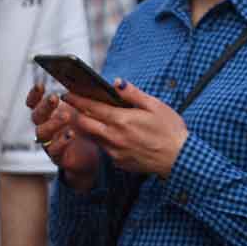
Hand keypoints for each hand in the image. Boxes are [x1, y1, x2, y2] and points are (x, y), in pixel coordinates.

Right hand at [27, 83, 100, 189]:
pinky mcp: (57, 156)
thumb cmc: (86, 128)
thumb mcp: (85, 111)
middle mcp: (45, 127)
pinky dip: (61, 142)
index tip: (40, 85)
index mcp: (49, 114)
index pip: (35, 103)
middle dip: (44, 106)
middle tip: (54, 97)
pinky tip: (71, 134)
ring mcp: (49, 142)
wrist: (93, 155)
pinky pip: (54, 150)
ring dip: (52, 123)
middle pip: (37, 115)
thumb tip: (101, 82)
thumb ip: (85, 98)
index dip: (34, 94)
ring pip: (42, 132)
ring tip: (66, 116)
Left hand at [62, 81, 188, 177]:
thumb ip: (133, 94)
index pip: (91, 107)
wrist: (179, 159)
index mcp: (122, 120)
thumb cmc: (170, 130)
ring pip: (92, 137)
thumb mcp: (155, 106)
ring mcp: (115, 152)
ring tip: (87, 118)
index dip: (77, 99)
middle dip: (76, 113)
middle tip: (73, 106)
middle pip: (84, 124)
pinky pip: (104, 148)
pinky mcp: (119, 162)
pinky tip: (108, 133)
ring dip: (86, 127)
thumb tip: (117, 83)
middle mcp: (114, 137)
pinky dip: (101, 139)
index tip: (67, 93)